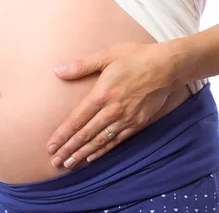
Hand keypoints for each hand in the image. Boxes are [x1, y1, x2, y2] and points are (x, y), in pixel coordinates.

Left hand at [46, 42, 174, 168]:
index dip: (62, 135)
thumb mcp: (106, 55)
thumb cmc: (135, 57)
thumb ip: (81, 65)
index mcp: (101, 94)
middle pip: (85, 134)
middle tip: (55, 161)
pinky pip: (116, 141)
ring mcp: (126, 119)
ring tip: (69, 164)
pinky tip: (91, 158)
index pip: (76, 120)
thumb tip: (57, 71)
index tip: (50, 146)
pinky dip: (102, 151)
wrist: (167, 66)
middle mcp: (112, 110)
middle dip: (68, 149)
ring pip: (99, 141)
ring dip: (82, 153)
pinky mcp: (137, 123)